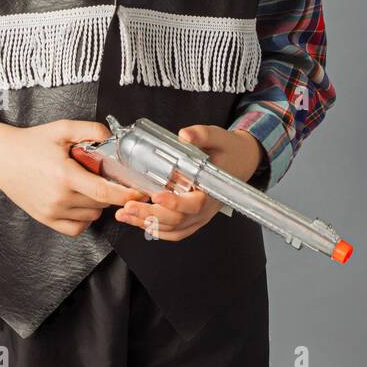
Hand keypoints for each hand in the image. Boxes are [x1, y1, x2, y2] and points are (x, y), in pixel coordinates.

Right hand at [0, 116, 143, 236]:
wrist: (0, 158)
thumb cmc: (30, 143)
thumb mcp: (61, 129)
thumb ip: (90, 130)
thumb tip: (112, 137)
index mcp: (65, 176)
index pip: (104, 192)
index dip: (126, 195)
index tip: (140, 193)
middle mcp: (59, 198)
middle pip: (100, 203)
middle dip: (109, 192)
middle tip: (104, 176)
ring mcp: (52, 211)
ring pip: (91, 216)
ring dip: (97, 204)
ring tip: (86, 185)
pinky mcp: (46, 219)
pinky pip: (76, 228)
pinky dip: (84, 218)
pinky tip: (79, 202)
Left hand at [114, 125, 263, 242]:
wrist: (241, 161)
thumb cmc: (229, 151)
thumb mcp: (218, 137)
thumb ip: (201, 135)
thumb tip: (184, 135)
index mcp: (212, 191)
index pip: (194, 204)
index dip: (175, 203)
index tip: (156, 196)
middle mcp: (206, 208)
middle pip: (177, 220)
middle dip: (150, 215)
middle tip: (128, 207)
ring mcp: (199, 216)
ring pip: (172, 228)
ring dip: (147, 223)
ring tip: (124, 215)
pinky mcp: (193, 218)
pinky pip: (175, 231)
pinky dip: (156, 230)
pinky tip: (138, 221)